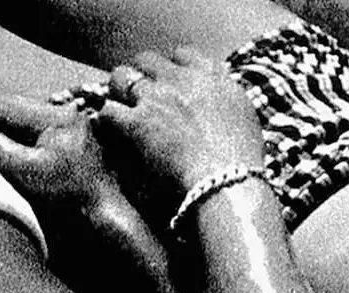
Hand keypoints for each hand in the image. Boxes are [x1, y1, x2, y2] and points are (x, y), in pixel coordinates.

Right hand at [0, 93, 139, 226]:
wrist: (105, 217)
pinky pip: (26, 134)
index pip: (6, 106)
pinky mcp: (62, 145)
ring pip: (17, 121)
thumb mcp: (31, 172)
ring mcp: (63, 129)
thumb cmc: (72, 197)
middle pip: (11, 109)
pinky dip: (4, 138)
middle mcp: (62, 116)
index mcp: (57, 117)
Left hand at [90, 48, 267, 210]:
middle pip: (148, 60)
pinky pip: (107, 110)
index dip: (171, 67)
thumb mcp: (243, 115)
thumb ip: (224, 98)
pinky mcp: (137, 124)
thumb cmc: (240, 159)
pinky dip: (105, 120)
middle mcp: (181, 80)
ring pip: (122, 78)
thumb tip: (216, 98)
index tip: (168, 81)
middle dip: (140, 75)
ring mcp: (156, 99)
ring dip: (117, 91)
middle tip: (137, 94)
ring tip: (117, 106)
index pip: (183, 55)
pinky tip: (108, 131)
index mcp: (210, 76)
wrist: (226, 181)